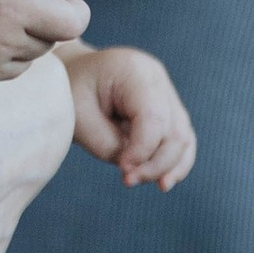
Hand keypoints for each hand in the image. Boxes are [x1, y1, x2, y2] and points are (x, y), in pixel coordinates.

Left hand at [63, 44, 196, 189]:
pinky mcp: (166, 107)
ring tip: (140, 181)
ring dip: (166, 167)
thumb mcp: (79, 118)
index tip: (122, 169)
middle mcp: (156, 77)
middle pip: (174, 130)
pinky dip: (174, 162)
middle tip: (127, 180)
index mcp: (134, 71)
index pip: (154, 117)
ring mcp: (164, 91)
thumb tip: (136, 166)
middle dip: (155, 164)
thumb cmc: (71, 91)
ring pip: (182, 137)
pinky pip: (181, 138)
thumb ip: (108, 145)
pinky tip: (163, 181)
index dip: (142, 151)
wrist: (70, 73)